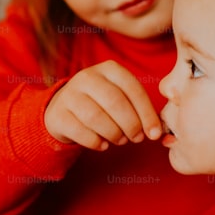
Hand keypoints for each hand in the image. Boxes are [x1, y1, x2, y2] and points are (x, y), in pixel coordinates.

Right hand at [44, 61, 161, 150]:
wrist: (64, 108)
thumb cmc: (101, 104)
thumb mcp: (120, 96)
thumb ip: (138, 108)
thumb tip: (156, 130)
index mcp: (109, 69)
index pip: (133, 89)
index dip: (147, 113)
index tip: (155, 133)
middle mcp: (87, 77)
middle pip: (115, 102)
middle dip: (131, 125)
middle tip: (137, 138)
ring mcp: (69, 95)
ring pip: (96, 117)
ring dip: (114, 134)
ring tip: (120, 140)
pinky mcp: (58, 114)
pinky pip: (81, 132)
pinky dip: (96, 142)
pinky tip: (103, 145)